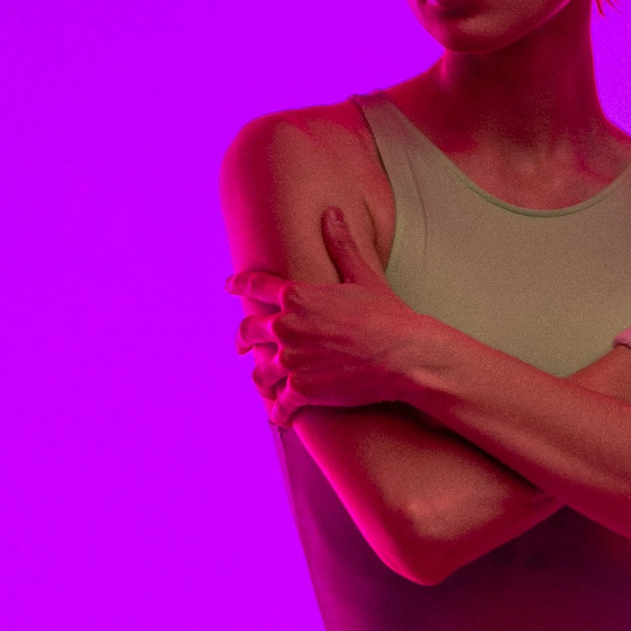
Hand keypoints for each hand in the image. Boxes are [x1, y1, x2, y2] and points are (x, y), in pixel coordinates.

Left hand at [228, 207, 420, 425]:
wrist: (403, 355)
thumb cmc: (387, 315)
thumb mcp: (363, 276)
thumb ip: (342, 245)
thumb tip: (332, 213)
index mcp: (297, 295)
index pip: (255, 285)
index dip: (238, 284)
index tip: (228, 286)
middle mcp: (286, 327)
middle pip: (248, 331)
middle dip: (242, 339)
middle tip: (241, 346)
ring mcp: (292, 360)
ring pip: (260, 373)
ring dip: (260, 381)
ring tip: (264, 388)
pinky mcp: (302, 390)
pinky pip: (280, 405)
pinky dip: (278, 412)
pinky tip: (279, 417)